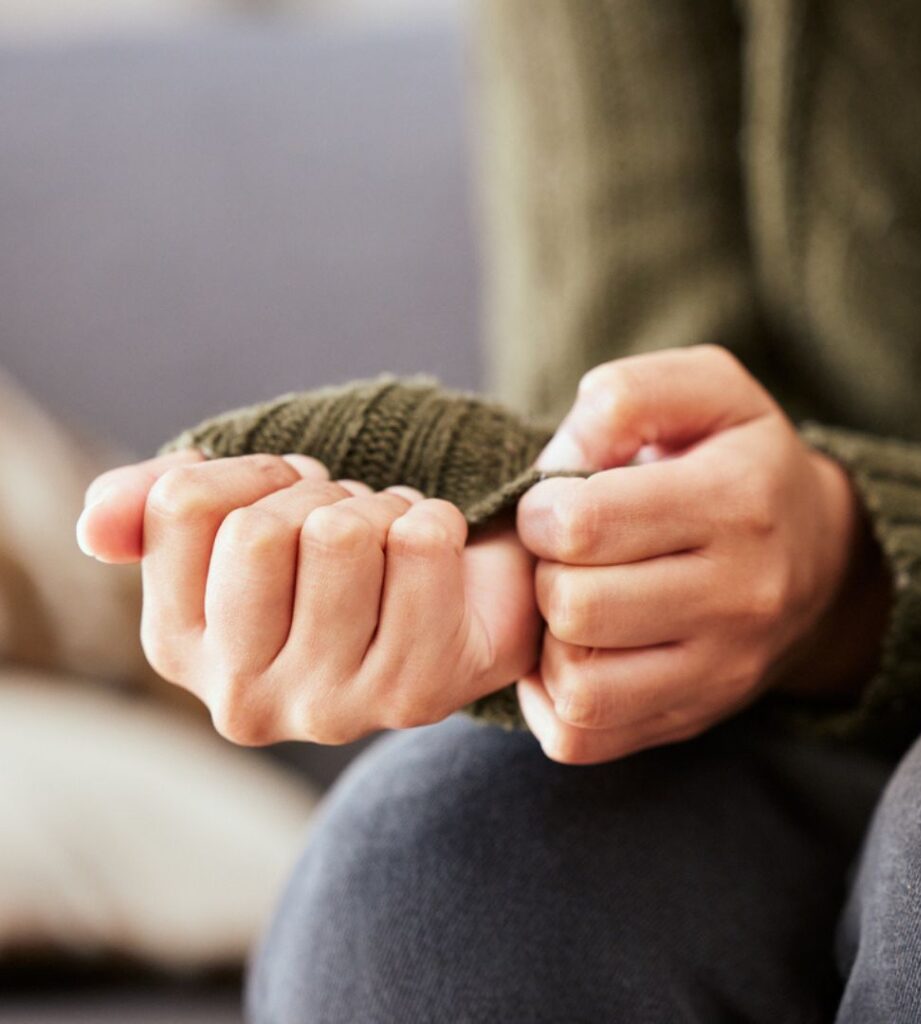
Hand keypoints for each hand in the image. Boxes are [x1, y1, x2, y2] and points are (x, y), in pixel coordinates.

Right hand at [77, 451, 540, 744]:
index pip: (184, 504)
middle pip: (260, 530)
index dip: (256, 474)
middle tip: (347, 526)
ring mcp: (326, 709)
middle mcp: (239, 698)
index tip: (291, 497)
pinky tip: (432, 560)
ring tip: (388, 544)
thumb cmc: (337, 558)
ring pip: (342, 533)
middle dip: (318, 496)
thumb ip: (149, 506)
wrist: (456, 602)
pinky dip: (434, 519)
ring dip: (379, 510)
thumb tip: (96, 527)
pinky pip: (422, 542)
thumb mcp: (236, 517)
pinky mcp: (412, 696)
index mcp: (176, 647)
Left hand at [514, 345, 890, 763]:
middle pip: (575, 607)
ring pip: (579, 684)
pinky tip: (570, 654)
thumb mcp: (706, 392)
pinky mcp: (696, 718)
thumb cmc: (742, 462)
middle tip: (562, 556)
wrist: (823, 559)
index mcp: (737, 501)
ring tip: (568, 603)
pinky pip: (585, 736)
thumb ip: (627, 397)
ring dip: (548, 641)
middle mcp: (741, 596)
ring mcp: (722, 671)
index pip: (587, 523)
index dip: (541, 509)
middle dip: (543, 573)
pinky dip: (553, 700)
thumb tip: (559, 465)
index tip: (555, 505)